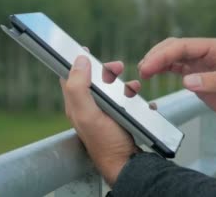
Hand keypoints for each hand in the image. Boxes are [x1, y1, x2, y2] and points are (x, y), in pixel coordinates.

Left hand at [59, 55, 138, 185]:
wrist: (128, 165)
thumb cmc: (106, 144)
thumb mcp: (88, 114)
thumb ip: (79, 87)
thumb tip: (79, 61)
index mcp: (77, 104)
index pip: (70, 77)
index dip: (75, 61)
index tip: (84, 49)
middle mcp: (90, 108)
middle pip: (95, 80)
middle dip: (107, 71)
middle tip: (117, 67)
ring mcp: (106, 114)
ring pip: (115, 90)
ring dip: (127, 85)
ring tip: (135, 88)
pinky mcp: (122, 120)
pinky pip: (131, 104)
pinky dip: (139, 101)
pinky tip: (145, 105)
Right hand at [138, 37, 215, 150]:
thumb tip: (187, 81)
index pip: (185, 46)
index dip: (164, 55)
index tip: (148, 67)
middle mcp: (209, 53)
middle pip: (175, 48)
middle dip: (156, 56)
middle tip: (142, 71)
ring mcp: (203, 64)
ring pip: (173, 56)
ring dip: (156, 62)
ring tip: (142, 73)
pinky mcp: (200, 77)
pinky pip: (176, 68)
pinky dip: (162, 70)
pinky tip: (152, 74)